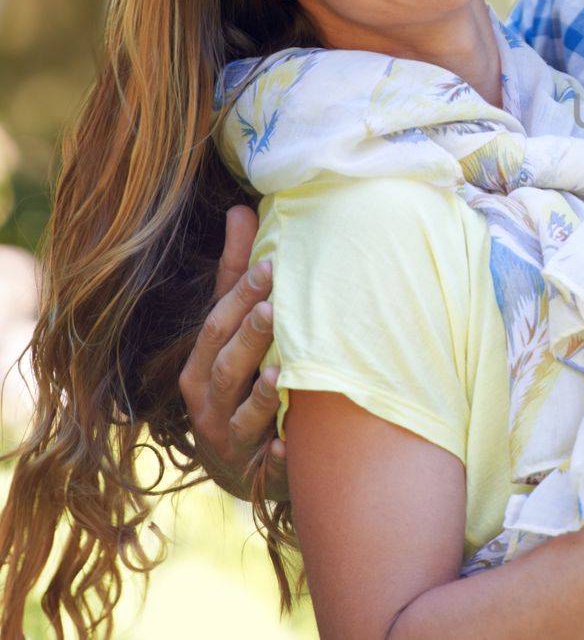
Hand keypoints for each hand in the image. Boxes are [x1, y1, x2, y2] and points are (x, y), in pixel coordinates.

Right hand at [177, 205, 286, 499]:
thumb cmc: (237, 381)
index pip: (217, 324)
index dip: (242, 296)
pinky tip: (290, 445)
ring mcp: (228, 436)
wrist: (239, 466)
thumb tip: (241, 209)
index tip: (273, 265)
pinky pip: (265, 462)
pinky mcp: (253, 468)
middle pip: (226, 364)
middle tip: (276, 306)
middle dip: (250, 335)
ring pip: (243, 412)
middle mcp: (206, 400)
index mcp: (200, 364)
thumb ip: (236, 276)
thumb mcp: (230, 329)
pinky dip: (277, 455)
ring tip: (283, 370)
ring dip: (262, 393)